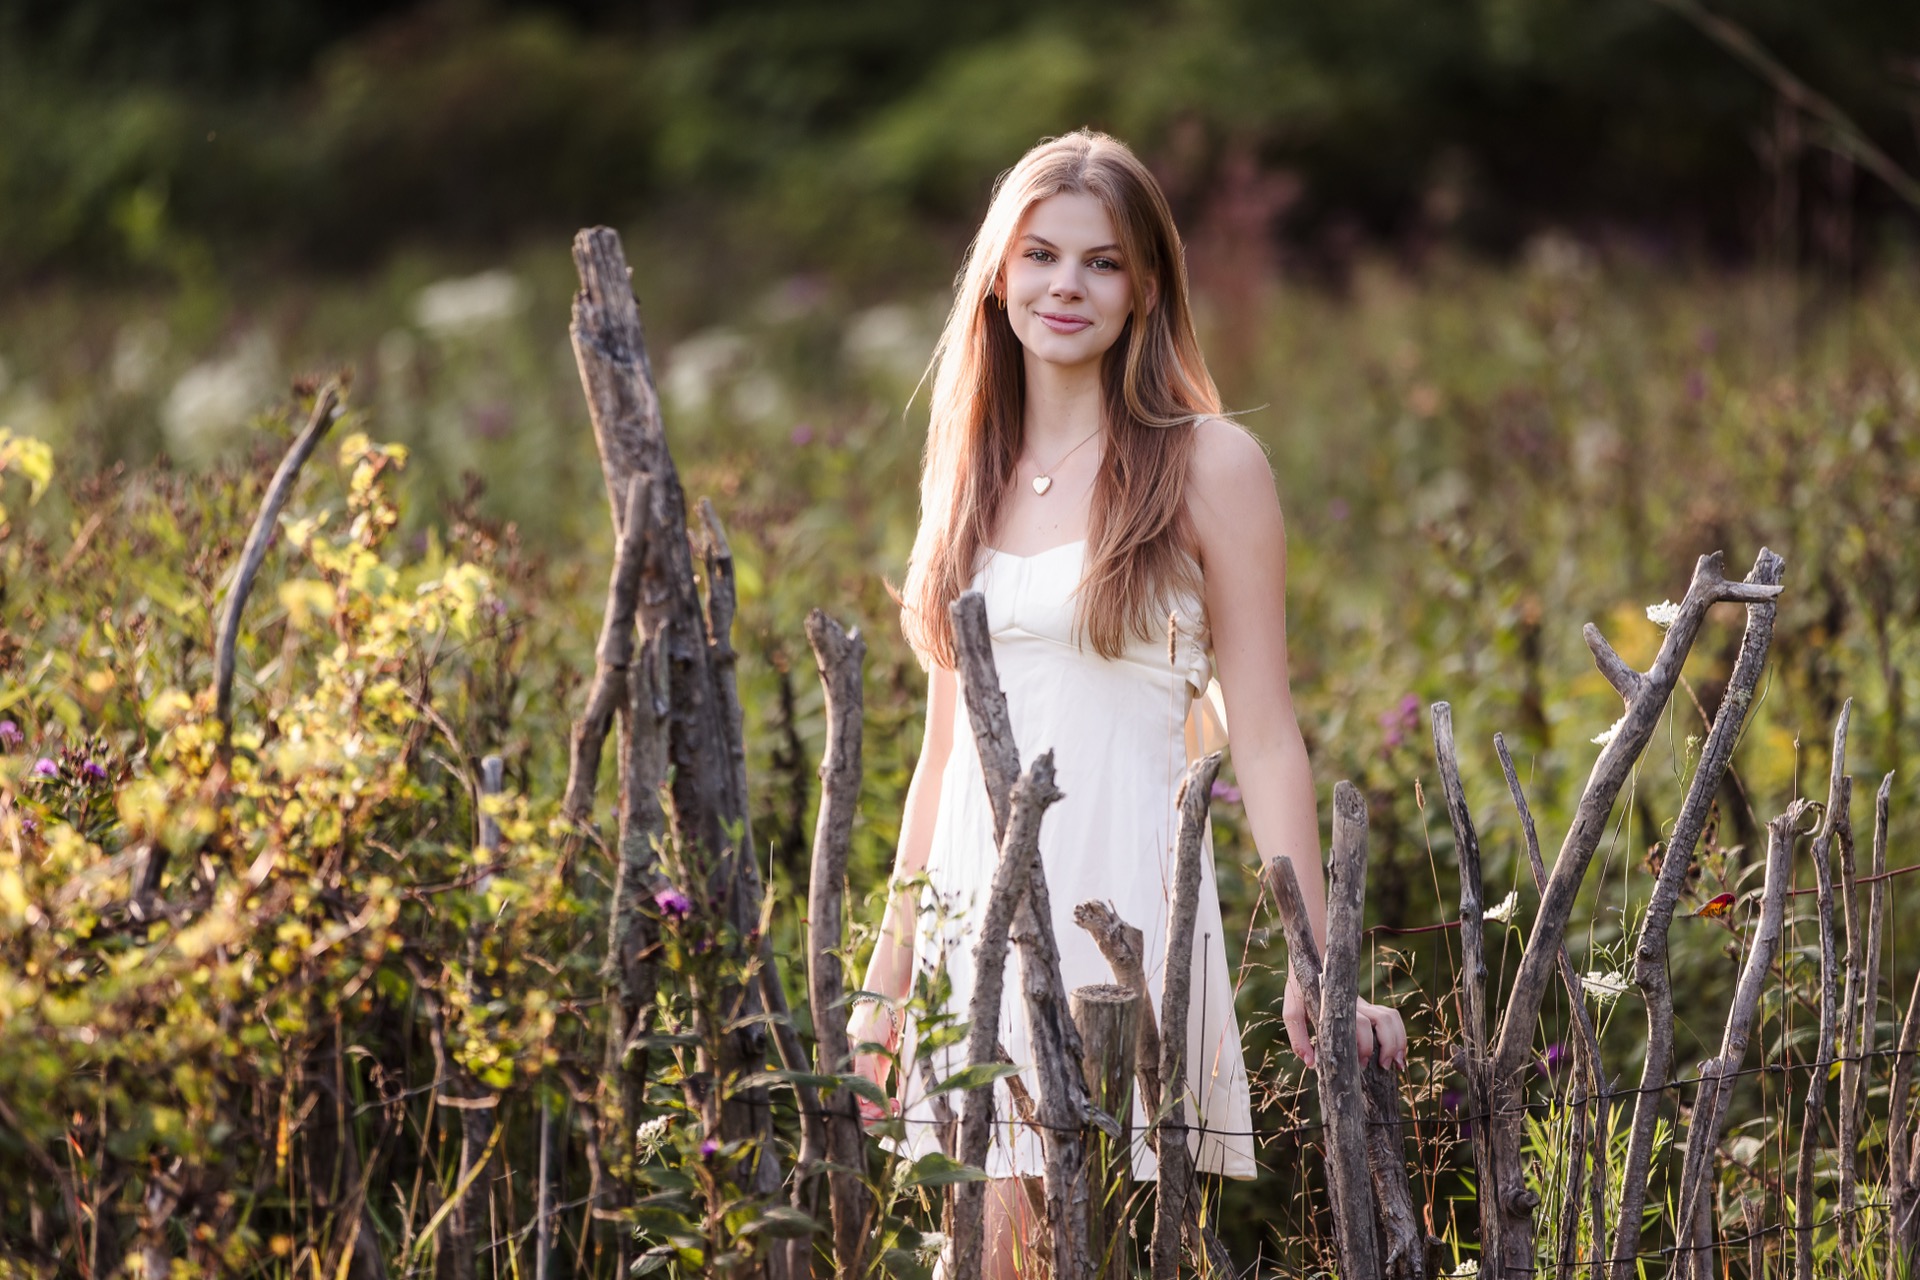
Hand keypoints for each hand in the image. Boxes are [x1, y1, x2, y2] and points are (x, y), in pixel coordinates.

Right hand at [846, 1000, 898, 1121]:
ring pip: (871, 1103)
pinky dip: (888, 1103)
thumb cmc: (872, 1019)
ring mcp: (867, 1074)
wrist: (886, 1002)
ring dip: (882, 1111)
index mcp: (846, 1069)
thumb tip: (861, 1102)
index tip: (882, 1113)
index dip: (865, 1114)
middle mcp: (855, 1075)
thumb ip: (863, 1071)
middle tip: (892, 1114)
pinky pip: (881, 1093)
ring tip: (897, 1109)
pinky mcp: (879, 1071)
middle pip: (859, 1107)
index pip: (850, 1102)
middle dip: (874, 1116)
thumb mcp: (865, 1045)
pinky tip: (897, 1104)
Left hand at [1282, 974, 1408, 1072]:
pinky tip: (1398, 1054)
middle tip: (1383, 1067)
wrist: (1310, 963)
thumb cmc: (1299, 990)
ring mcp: (1366, 1004)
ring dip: (1399, 1040)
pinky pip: (1392, 1018)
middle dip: (1388, 1044)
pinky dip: (1399, 1035)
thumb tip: (1311, 1064)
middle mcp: (1356, 1004)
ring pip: (1391, 1017)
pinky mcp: (1370, 1008)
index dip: (1364, 1045)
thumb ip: (1298, 1037)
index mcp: (1339, 1006)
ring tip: (1398, 1063)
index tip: (1362, 1065)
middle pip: (1383, 1019)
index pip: (1360, 1023)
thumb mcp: (1293, 1011)